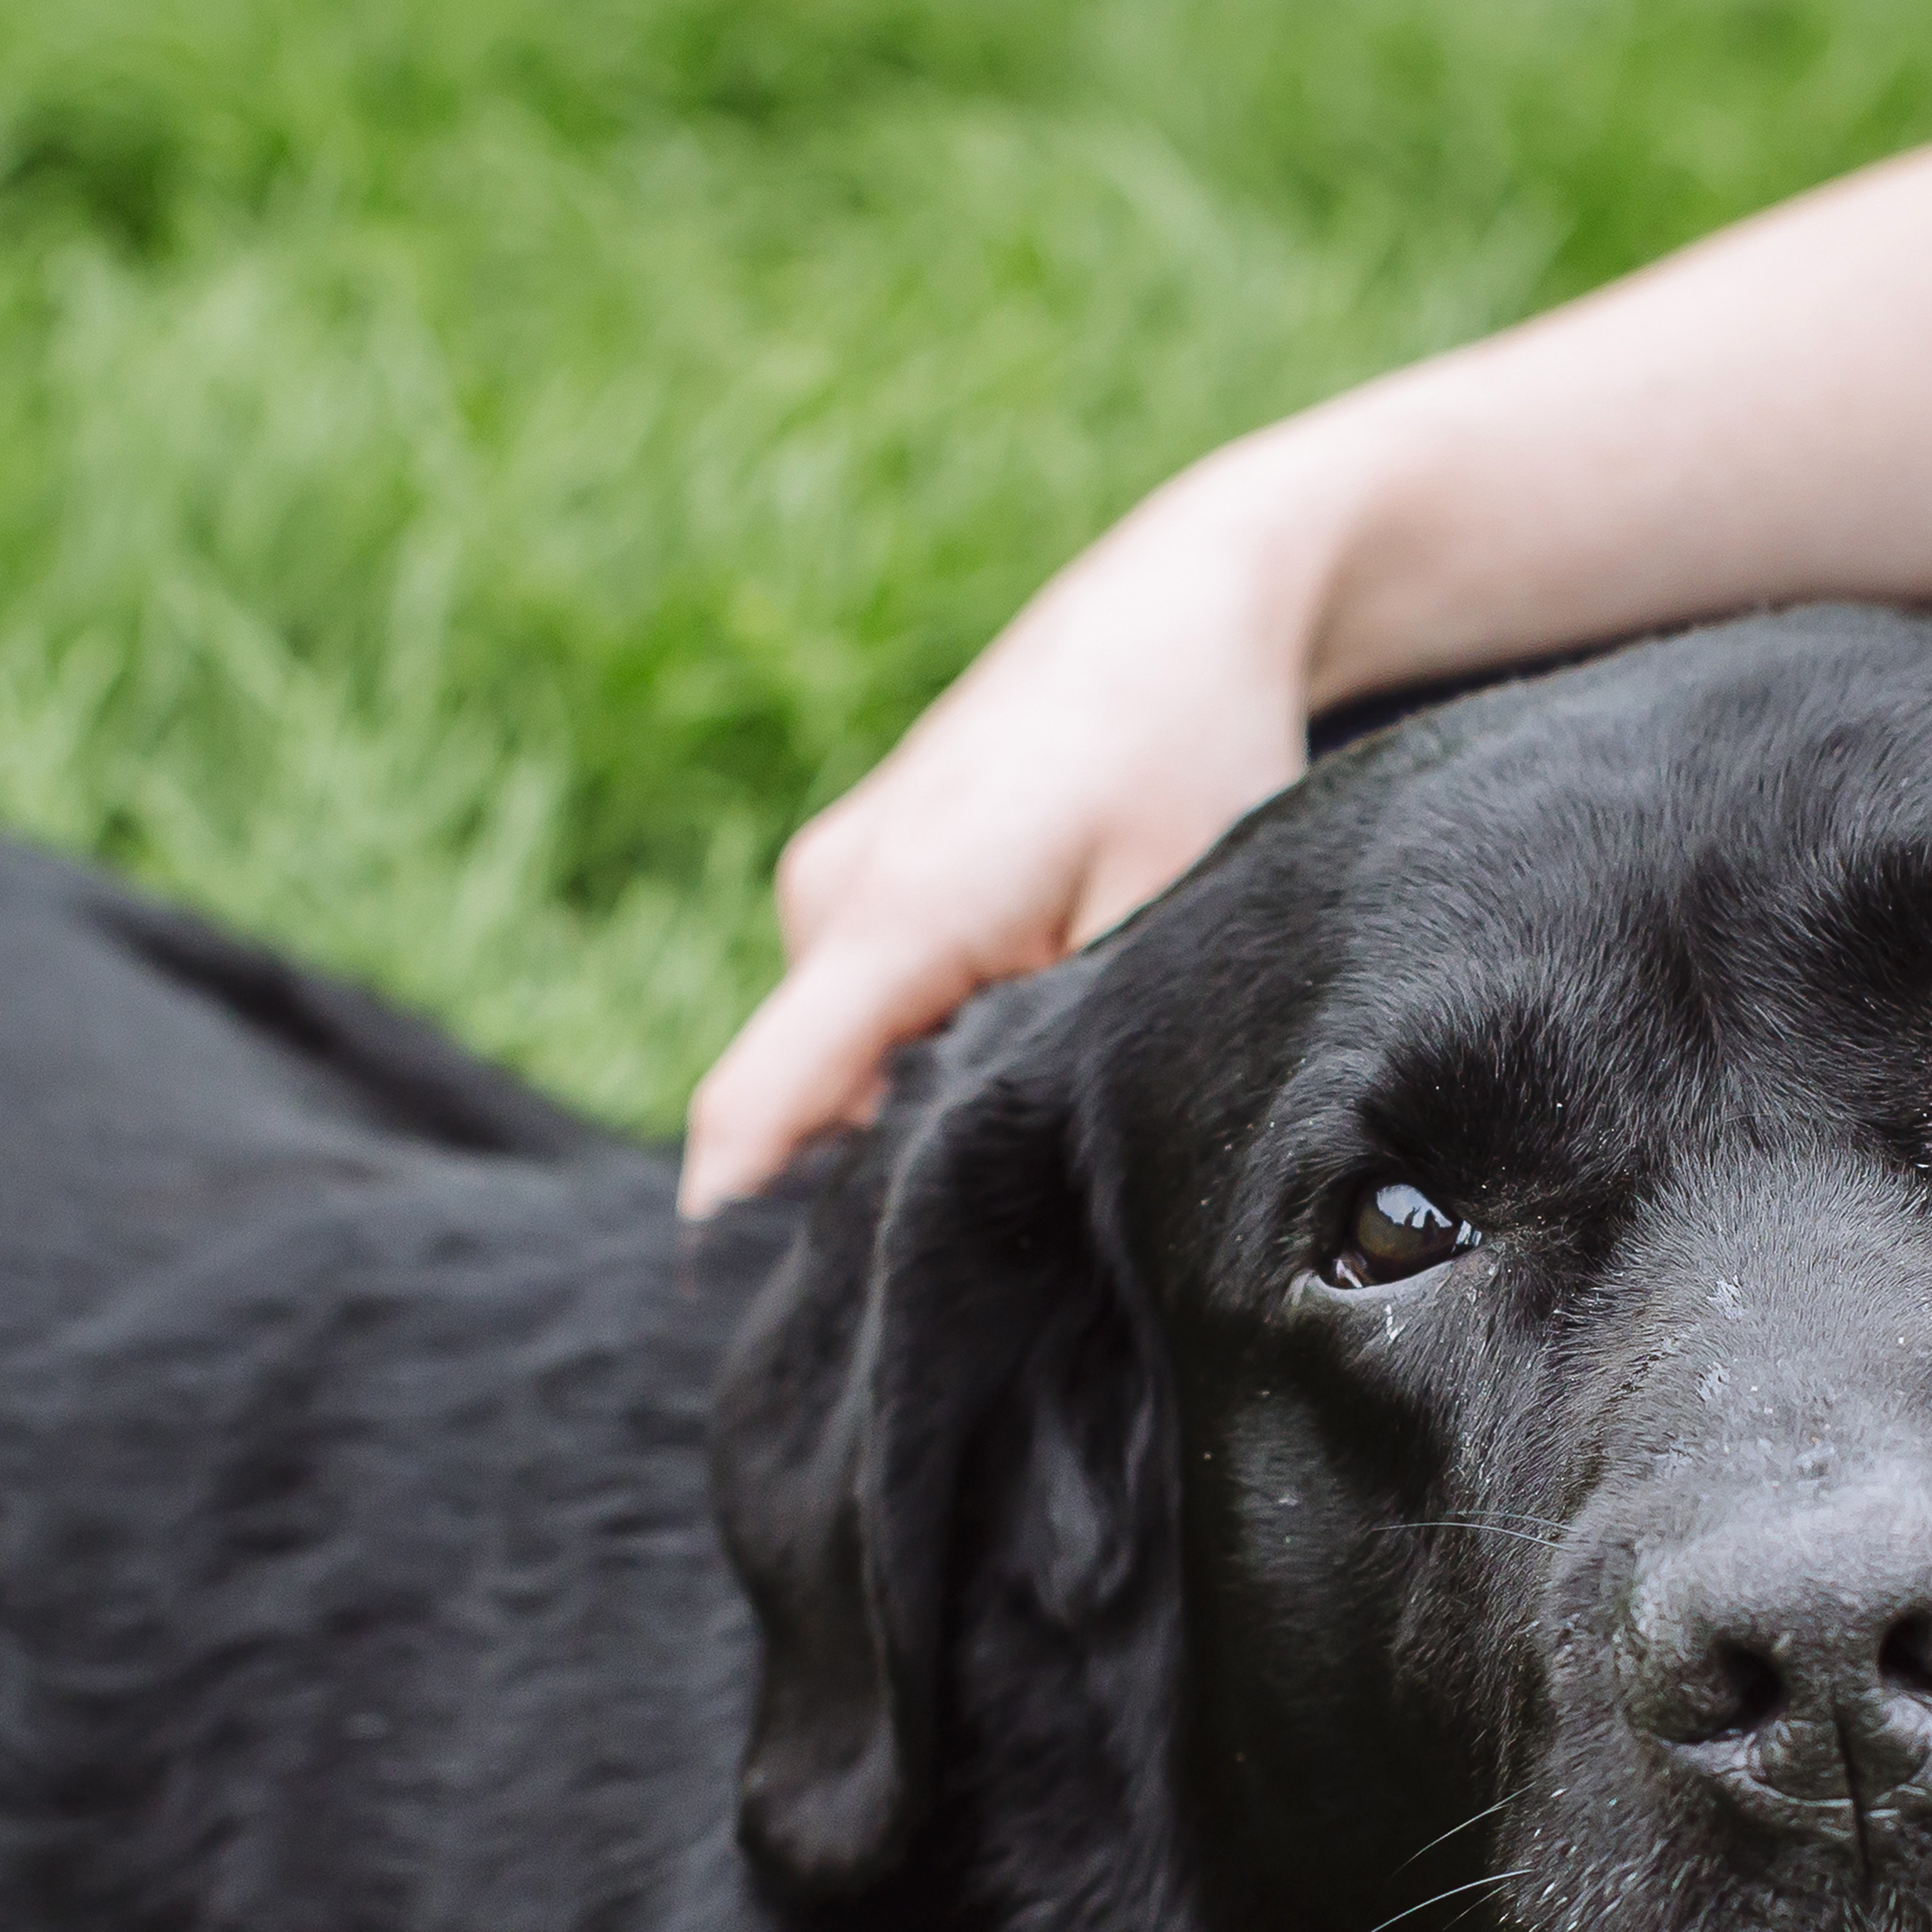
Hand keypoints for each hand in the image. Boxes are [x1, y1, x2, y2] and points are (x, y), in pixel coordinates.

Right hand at [678, 470, 1331, 1213]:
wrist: (1179, 603)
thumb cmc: (1188, 748)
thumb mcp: (1159, 918)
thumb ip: (1066, 1050)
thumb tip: (1007, 1171)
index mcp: (899, 912)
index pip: (761, 1105)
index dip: (743, 1221)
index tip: (765, 1329)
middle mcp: (831, 894)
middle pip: (818, 1100)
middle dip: (902, 1161)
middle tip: (1028, 1197)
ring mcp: (831, 879)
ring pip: (851, 1052)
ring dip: (931, 1085)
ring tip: (1054, 1067)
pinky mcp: (852, 873)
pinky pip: (865, 1001)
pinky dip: (932, 1030)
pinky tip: (1029, 1005)